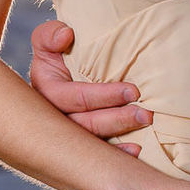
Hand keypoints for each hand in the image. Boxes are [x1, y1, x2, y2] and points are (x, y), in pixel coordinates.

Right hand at [29, 20, 151, 154]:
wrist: (64, 64)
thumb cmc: (59, 51)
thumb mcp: (48, 40)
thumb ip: (49, 34)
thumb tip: (65, 35)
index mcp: (44, 90)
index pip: (71, 98)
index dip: (102, 96)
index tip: (133, 91)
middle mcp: (50, 117)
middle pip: (82, 124)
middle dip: (115, 120)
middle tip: (145, 115)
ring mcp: (63, 132)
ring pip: (89, 141)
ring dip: (118, 136)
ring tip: (144, 125)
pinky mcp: (77, 142)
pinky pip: (94, 153)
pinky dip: (115, 154)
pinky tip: (135, 152)